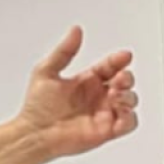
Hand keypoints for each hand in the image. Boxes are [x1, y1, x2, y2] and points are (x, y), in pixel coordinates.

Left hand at [17, 27, 137, 159]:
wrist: (33, 133)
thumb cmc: (36, 107)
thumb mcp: (46, 71)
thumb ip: (64, 51)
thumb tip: (75, 30)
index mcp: (86, 81)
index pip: (110, 66)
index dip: (119, 59)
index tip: (124, 55)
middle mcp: (97, 96)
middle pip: (125, 81)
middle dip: (127, 77)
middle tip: (118, 79)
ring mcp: (103, 113)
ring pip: (130, 100)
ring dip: (128, 95)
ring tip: (114, 95)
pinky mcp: (106, 131)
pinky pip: (129, 123)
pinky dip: (130, 117)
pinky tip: (120, 111)